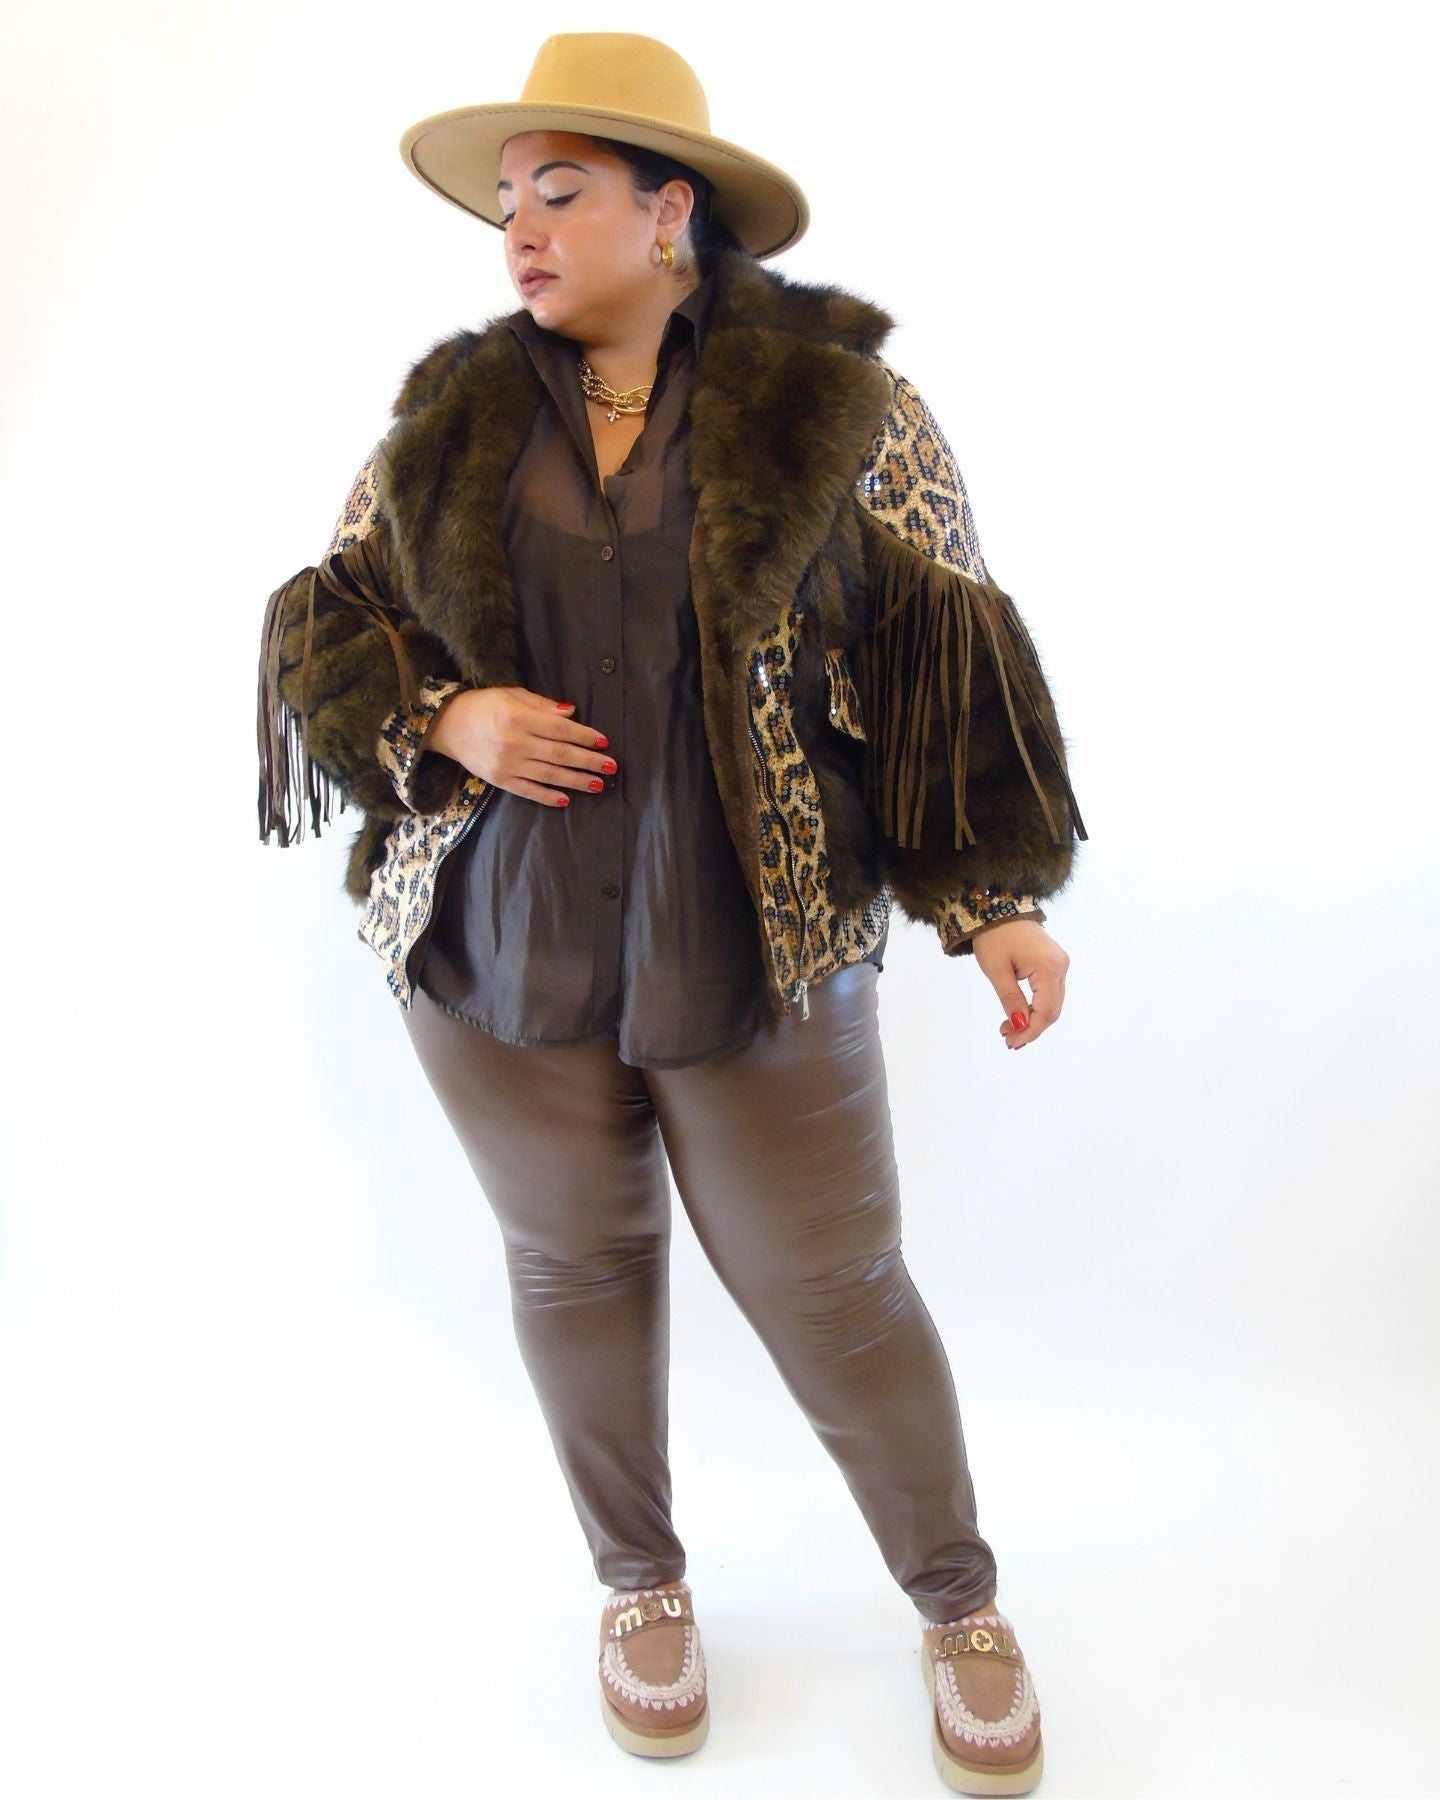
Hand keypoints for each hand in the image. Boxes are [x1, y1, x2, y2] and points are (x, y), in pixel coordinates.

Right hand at [426, 687, 616, 805]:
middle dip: (589, 761)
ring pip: (549, 775)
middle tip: (611, 766)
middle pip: (560, 754)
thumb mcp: (513, 694)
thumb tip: (571, 713)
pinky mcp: (499, 780)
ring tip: (598, 784)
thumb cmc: (484, 705)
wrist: (448, 725)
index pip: (560, 729)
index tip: (604, 742)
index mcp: (519, 716)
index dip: (584, 736)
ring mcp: (506, 764)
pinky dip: (548, 797)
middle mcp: (514, 742)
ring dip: (576, 781)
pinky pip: (528, 791)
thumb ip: (543, 705)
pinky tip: (566, 800)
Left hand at [970, 919, 1069, 1050]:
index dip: (1030, 1031)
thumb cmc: (994, 936)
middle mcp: (1060, 966)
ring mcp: (1059, 963)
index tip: (1011, 1042)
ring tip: (1008, 1029)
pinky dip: (1036, 1005)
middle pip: (1052, 1009)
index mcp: (1048, 967)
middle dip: (1031, 1027)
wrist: (998, 908)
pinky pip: (1050, 991)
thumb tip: (1021, 1025)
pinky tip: (1019, 1013)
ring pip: (1052, 1002)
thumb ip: (1011, 1000)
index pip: (1046, 1011)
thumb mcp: (997, 971)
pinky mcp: (1054, 962)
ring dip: (1033, 1018)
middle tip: (1008, 1039)